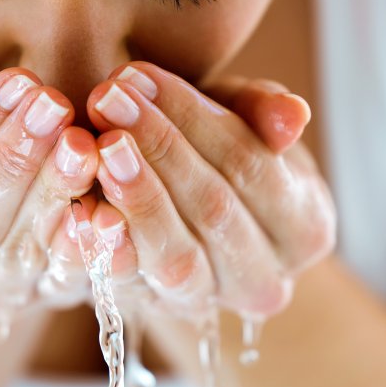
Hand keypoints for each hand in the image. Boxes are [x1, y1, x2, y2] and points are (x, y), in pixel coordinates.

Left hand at [84, 62, 336, 319]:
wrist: (181, 216)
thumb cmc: (217, 152)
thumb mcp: (243, 120)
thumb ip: (263, 111)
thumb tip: (292, 116)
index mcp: (305, 228)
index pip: (252, 165)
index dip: (194, 118)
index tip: (139, 75)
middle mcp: (265, 281)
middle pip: (214, 210)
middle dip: (158, 147)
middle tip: (107, 99)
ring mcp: (207, 303)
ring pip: (176, 257)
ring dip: (135, 197)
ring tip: (99, 146)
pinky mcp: (152, 311)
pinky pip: (129, 286)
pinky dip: (105, 248)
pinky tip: (81, 209)